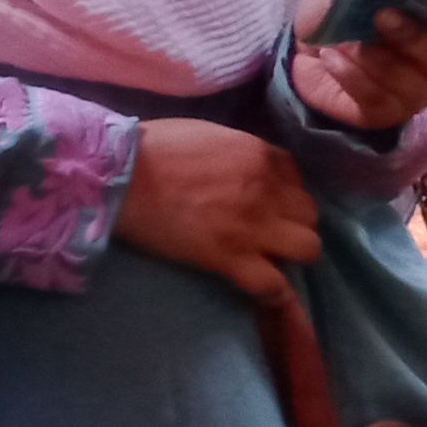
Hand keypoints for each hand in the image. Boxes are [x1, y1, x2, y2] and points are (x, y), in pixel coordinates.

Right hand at [117, 116, 320, 297]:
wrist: (117, 174)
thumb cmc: (150, 148)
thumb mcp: (209, 134)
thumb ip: (240, 152)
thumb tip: (248, 169)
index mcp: (259, 155)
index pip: (297, 180)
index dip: (283, 195)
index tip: (266, 203)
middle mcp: (266, 190)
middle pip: (309, 215)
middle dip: (293, 223)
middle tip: (268, 231)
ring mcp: (252, 226)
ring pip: (308, 248)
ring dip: (292, 253)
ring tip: (269, 256)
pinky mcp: (230, 257)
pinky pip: (274, 285)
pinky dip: (274, 292)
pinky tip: (266, 291)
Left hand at [288, 0, 426, 137]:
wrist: (302, 56)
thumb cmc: (335, 21)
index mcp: (426, 26)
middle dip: (412, 34)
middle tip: (381, 16)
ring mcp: (412, 92)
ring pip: (403, 77)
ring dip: (366, 55)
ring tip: (337, 42)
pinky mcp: (385, 112)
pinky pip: (374, 96)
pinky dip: (348, 73)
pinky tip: (328, 58)